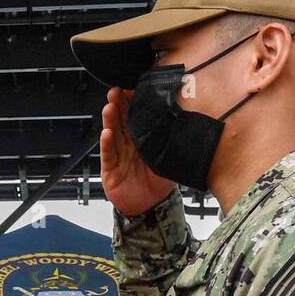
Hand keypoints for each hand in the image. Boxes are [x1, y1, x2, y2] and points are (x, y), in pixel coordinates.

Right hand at [100, 87, 175, 216]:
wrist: (150, 208)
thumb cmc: (159, 183)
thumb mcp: (170, 160)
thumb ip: (173, 144)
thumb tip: (187, 125)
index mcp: (143, 140)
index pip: (138, 118)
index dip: (134, 103)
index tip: (134, 88)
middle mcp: (129, 146)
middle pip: (122, 122)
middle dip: (118, 105)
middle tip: (116, 90)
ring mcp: (119, 157)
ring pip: (114, 135)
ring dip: (110, 120)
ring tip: (109, 106)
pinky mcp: (111, 171)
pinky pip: (108, 156)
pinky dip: (107, 145)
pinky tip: (106, 133)